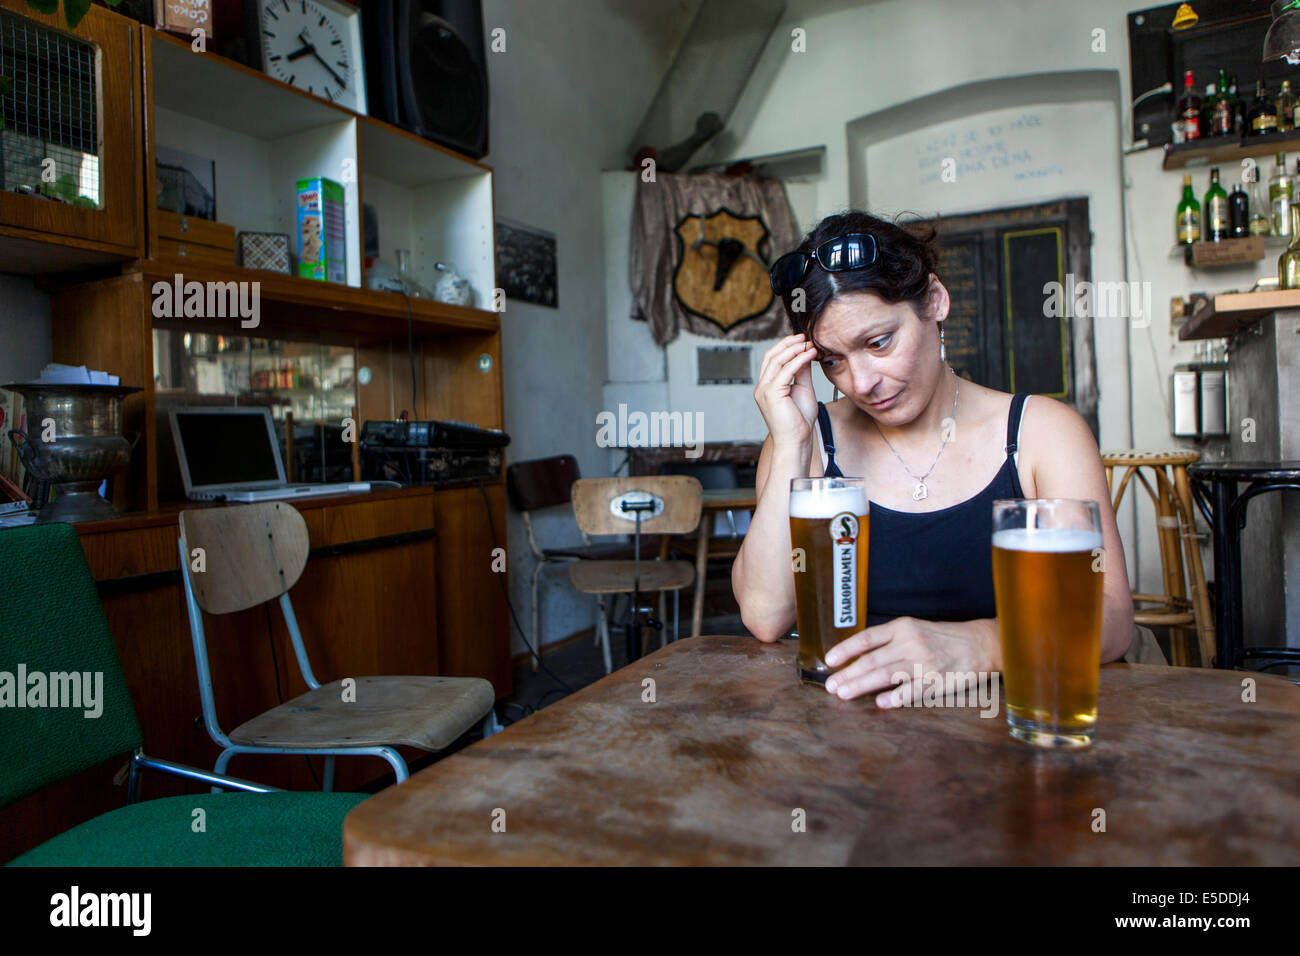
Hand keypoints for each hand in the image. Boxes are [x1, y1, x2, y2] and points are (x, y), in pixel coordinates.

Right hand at [753, 333, 819, 449]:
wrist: (796, 441)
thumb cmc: (800, 421)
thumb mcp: (802, 389)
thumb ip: (801, 372)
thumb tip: (805, 354)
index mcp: (766, 387)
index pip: (772, 360)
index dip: (786, 347)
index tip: (802, 340)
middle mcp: (762, 387)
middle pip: (771, 356)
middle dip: (788, 344)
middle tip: (805, 336)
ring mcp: (764, 390)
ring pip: (777, 361)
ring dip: (794, 349)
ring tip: (809, 343)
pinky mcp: (772, 393)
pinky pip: (786, 370)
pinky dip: (799, 360)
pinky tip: (810, 354)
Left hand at [822, 617, 999, 706]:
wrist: (979, 643)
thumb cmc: (942, 637)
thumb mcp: (914, 629)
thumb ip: (889, 640)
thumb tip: (858, 656)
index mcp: (903, 627)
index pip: (867, 638)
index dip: (846, 649)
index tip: (830, 660)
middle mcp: (911, 643)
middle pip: (872, 660)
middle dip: (848, 674)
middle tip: (831, 685)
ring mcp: (924, 662)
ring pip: (886, 675)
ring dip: (862, 685)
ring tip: (844, 694)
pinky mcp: (937, 680)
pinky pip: (912, 691)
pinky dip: (895, 697)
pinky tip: (880, 703)